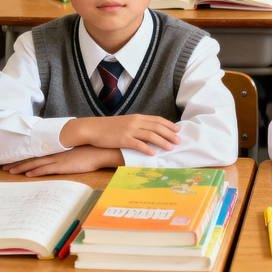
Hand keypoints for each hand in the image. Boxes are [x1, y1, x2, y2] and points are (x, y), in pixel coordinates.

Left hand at [3, 145, 122, 175]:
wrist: (102, 150)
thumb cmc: (93, 148)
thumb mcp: (79, 147)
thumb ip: (69, 149)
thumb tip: (64, 152)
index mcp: (60, 147)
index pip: (39, 152)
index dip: (26, 155)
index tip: (15, 158)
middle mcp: (57, 152)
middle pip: (33, 158)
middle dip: (18, 162)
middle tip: (5, 167)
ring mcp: (59, 159)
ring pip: (36, 163)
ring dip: (22, 168)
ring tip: (10, 171)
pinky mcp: (63, 166)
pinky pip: (46, 169)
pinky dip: (36, 172)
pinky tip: (27, 175)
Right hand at [60, 115, 180, 154]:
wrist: (92, 128)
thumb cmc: (108, 127)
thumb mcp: (125, 123)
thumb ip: (137, 125)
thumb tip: (148, 131)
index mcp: (137, 117)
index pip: (157, 120)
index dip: (169, 125)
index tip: (177, 130)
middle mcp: (135, 122)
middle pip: (157, 127)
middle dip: (170, 133)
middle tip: (179, 140)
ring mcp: (129, 130)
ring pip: (150, 135)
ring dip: (162, 141)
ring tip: (170, 147)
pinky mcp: (123, 139)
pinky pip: (138, 144)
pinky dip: (147, 148)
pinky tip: (154, 153)